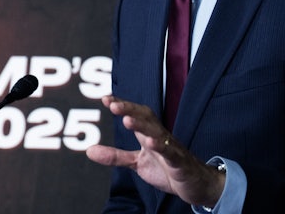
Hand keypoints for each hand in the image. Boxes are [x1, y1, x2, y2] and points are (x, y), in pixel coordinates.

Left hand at [86, 95, 224, 207]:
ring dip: (142, 125)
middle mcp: (159, 136)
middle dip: (129, 109)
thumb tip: (89, 150)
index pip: (135, 115)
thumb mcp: (136, 163)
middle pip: (145, 118)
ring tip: (127, 120)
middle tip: (113, 105)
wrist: (195, 185)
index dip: (122, 105)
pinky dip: (162, 147)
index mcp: (148, 134)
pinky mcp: (179, 162)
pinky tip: (152, 143)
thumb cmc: (167, 169)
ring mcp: (170, 148)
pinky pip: (170, 153)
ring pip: (156, 132)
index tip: (105, 98)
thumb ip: (114, 156)